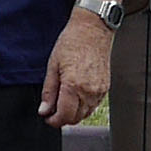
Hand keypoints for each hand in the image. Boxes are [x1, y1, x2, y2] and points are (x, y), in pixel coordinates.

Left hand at [39, 9, 113, 128]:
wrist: (92, 29)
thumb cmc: (72, 42)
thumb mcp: (52, 66)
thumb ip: (49, 91)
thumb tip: (44, 110)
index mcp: (74, 86)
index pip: (65, 116)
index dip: (54, 121)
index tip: (47, 118)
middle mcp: (89, 91)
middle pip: (75, 118)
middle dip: (62, 118)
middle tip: (52, 111)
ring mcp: (100, 90)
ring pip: (85, 114)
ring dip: (73, 113)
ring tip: (63, 102)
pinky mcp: (106, 87)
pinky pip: (94, 105)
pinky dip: (84, 106)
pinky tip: (75, 96)